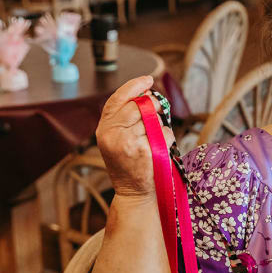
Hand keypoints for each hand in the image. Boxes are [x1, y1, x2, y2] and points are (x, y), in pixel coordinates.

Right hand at [95, 76, 174, 196]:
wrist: (134, 193)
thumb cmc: (130, 165)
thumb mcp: (119, 140)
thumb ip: (126, 119)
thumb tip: (147, 94)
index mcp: (104, 129)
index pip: (117, 100)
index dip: (133, 87)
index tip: (147, 79)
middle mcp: (112, 135)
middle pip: (137, 107)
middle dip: (153, 104)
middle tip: (161, 107)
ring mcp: (128, 143)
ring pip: (153, 120)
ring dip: (160, 126)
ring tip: (154, 141)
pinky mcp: (145, 151)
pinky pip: (164, 133)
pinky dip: (167, 138)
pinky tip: (160, 150)